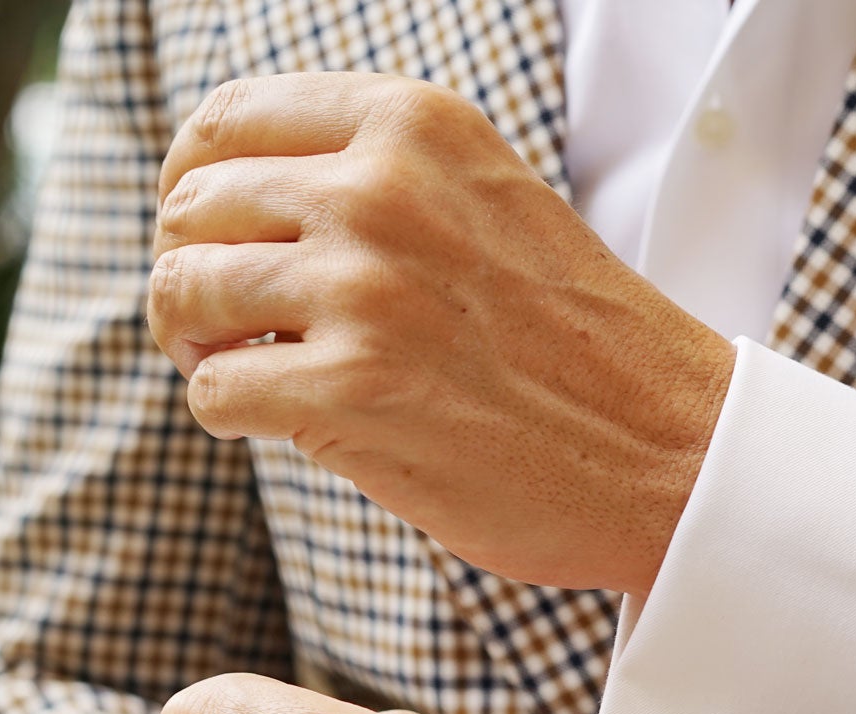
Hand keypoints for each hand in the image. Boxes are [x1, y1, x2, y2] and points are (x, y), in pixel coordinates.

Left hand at [145, 71, 734, 595]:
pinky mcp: (352, 391)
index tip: (213, 239)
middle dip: (191, 270)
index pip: (225, 123)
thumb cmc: (580, 343)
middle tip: (229, 327)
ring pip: (182, 292)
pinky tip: (282, 422)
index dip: (194, 188)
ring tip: (247, 370)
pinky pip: (213, 391)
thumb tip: (224, 205)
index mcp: (413, 125)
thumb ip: (378, 180)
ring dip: (196, 343)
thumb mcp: (484, 201)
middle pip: (190, 208)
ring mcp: (363, 288)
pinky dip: (228, 414)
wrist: (673, 449)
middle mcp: (380, 188)